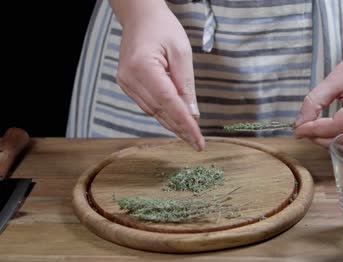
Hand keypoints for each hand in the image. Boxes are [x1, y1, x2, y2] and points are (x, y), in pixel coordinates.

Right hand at [114, 1, 204, 150]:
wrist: (140, 16)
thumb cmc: (162, 28)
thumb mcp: (182, 52)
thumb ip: (186, 85)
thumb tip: (193, 114)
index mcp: (143, 66)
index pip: (169, 103)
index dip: (185, 124)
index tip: (198, 140)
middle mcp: (129, 77)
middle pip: (159, 111)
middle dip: (180, 129)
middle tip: (197, 144)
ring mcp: (125, 82)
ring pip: (152, 111)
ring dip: (172, 124)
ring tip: (189, 136)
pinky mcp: (126, 84)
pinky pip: (146, 105)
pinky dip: (162, 114)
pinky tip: (175, 120)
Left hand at [294, 38, 342, 146]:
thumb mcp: (334, 80)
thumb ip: (314, 102)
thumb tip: (299, 124)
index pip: (337, 126)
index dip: (314, 130)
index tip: (297, 130)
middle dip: (321, 138)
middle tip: (304, 130)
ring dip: (332, 141)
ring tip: (316, 131)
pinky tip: (331, 132)